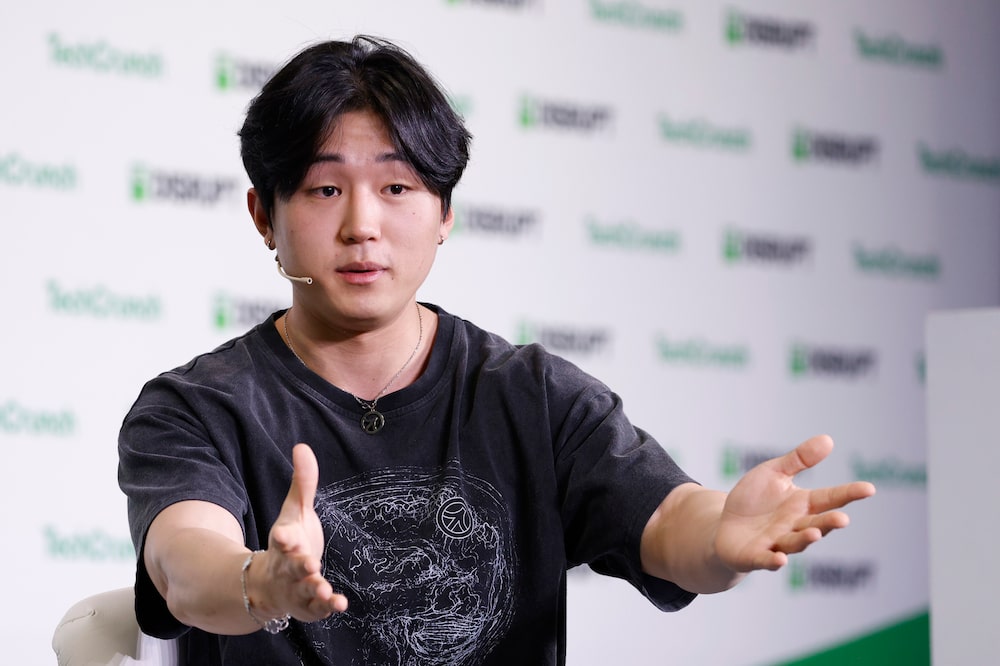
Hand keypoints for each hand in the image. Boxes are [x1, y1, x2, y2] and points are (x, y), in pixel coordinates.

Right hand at [253, 444, 348, 620]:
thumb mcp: (295, 510)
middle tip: (310, 564)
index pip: (282, 538)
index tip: (286, 535)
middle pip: (292, 566)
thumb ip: (302, 483)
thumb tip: (302, 446)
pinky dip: (326, 607)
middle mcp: (287, 566)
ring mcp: (296, 587)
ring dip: (313, 589)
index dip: (284, 537)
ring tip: (324, 589)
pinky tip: (340, 604)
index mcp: (284, 541)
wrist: (271, 583)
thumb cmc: (290, 541)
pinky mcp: (307, 605)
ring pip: (303, 590)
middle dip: (300, 566)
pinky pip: (316, 608)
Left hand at [715, 435, 875, 572]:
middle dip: (829, 523)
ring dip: (805, 539)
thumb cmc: (754, 500)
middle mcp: (794, 526)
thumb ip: (799, 459)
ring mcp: (776, 543)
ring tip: (814, 533)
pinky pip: (765, 560)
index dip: (849, 494)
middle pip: (816, 525)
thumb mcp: (774, 473)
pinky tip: (780, 560)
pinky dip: (773, 561)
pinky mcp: (755, 556)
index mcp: (802, 504)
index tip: (869, 488)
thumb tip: (828, 439)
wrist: (725, 526)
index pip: (829, 498)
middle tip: (843, 519)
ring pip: (794, 543)